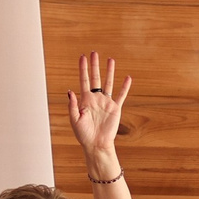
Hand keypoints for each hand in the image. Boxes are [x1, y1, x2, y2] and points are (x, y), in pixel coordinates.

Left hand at [66, 51, 131, 169]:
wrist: (96, 144)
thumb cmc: (83, 134)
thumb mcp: (74, 119)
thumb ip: (72, 105)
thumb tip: (70, 91)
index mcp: (85, 100)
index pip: (83, 80)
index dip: (83, 69)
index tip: (82, 58)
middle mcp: (96, 99)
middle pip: (95, 78)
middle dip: (94, 65)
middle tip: (94, 53)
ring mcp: (106, 102)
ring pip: (108, 83)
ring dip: (109, 72)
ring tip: (110, 60)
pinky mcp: (115, 108)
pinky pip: (121, 96)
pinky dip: (124, 87)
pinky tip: (127, 78)